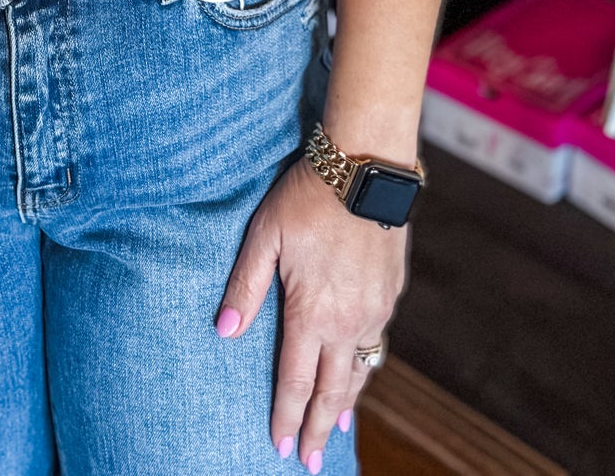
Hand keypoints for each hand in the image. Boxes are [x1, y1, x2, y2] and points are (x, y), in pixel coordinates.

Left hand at [216, 154, 407, 465]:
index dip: (287, 417)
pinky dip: (365, 366)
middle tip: (312, 461)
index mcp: (312, 313)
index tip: (281, 447)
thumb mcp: (265, 235)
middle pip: (333, 390)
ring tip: (336, 426)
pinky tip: (359, 369)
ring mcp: (375, 310)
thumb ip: (244, 287)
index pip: (296, 381)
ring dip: (346, 400)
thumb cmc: (307, 197)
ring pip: (360, 370)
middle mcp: (348, 321)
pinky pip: (377, 342)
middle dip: (320, 428)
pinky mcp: (391, 293)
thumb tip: (223, 332)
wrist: (366, 168)